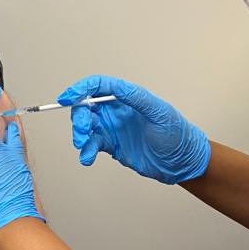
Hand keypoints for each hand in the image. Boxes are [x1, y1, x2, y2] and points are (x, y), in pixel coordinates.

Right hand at [57, 75, 210, 184]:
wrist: (181, 162)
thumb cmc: (176, 134)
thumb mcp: (158, 112)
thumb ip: (136, 98)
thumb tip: (116, 87)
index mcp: (128, 97)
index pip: (98, 86)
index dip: (80, 89)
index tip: (67, 98)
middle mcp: (117, 110)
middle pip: (86, 106)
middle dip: (79, 117)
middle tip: (82, 131)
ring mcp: (113, 127)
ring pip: (86, 126)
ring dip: (80, 135)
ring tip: (84, 146)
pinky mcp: (111, 145)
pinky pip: (92, 145)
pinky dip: (86, 151)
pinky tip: (87, 158)